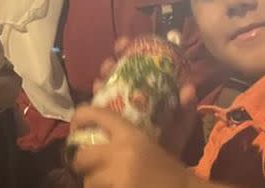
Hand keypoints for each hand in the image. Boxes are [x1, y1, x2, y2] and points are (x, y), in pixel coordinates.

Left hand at [70, 106, 203, 187]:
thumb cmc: (173, 168)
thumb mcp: (170, 140)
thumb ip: (177, 115)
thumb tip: (189, 87)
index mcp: (132, 134)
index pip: (97, 115)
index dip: (80, 117)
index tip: (75, 126)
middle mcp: (121, 153)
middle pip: (82, 156)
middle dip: (81, 163)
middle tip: (87, 165)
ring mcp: (118, 176)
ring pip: (89, 180)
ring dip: (94, 182)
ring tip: (104, 181)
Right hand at [92, 37, 199, 155]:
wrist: (153, 170)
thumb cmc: (167, 144)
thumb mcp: (179, 127)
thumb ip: (186, 110)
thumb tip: (190, 87)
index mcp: (149, 92)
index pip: (139, 66)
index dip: (132, 50)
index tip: (128, 42)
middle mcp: (130, 94)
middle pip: (120, 70)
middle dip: (115, 59)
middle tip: (116, 55)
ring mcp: (116, 106)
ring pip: (107, 84)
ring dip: (104, 73)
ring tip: (105, 69)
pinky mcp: (104, 121)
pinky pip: (97, 104)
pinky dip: (95, 94)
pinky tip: (96, 88)